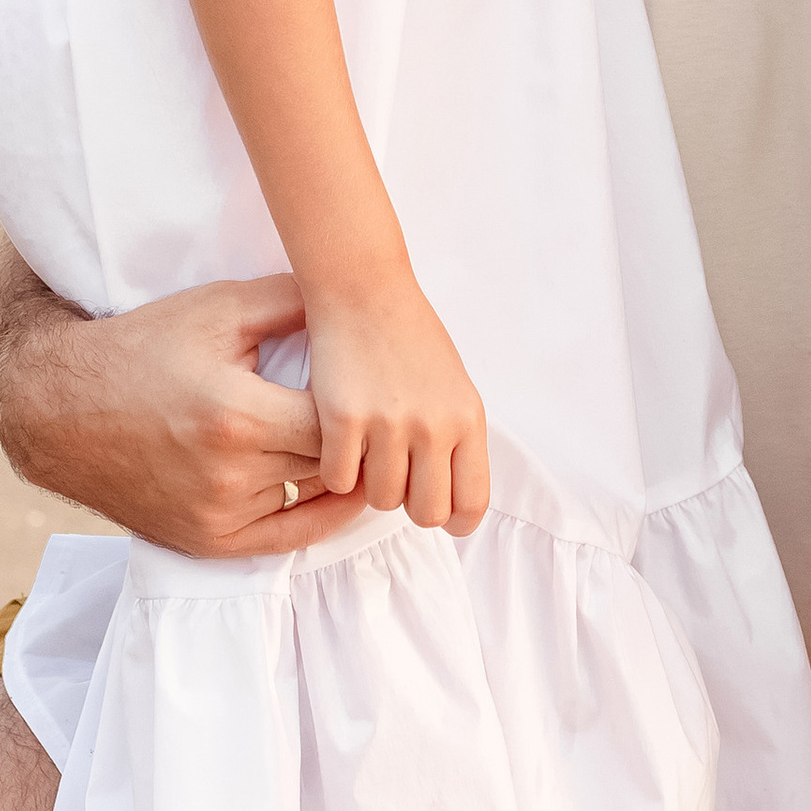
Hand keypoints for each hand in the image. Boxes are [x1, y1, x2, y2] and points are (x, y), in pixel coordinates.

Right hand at [0, 246, 365, 556]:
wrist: (61, 408)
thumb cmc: (143, 347)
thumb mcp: (219, 308)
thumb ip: (293, 301)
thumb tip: (356, 295)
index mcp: (238, 417)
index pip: (340, 422)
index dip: (368, 402)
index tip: (385, 382)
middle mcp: (230, 477)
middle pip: (333, 463)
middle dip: (362, 436)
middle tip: (393, 414)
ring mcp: (218, 517)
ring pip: (315, 497)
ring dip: (342, 470)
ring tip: (373, 442)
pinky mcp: (208, 543)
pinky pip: (290, 539)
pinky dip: (322, 514)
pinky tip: (344, 489)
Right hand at [305, 280, 489, 531]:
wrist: (365, 291)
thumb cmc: (410, 336)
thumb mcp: (454, 385)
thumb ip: (456, 437)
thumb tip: (452, 493)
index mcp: (468, 419)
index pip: (473, 502)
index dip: (455, 519)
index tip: (439, 511)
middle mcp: (435, 427)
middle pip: (427, 513)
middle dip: (410, 503)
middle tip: (395, 475)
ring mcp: (390, 425)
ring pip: (382, 500)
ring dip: (370, 484)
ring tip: (366, 449)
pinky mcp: (344, 419)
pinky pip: (340, 480)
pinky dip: (336, 470)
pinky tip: (338, 442)